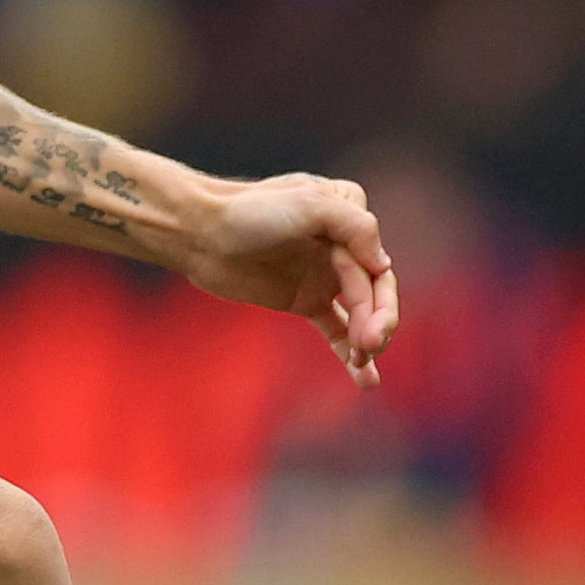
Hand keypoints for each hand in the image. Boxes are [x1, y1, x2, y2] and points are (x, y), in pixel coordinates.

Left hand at [170, 172, 398, 386]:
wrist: (200, 233)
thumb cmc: (251, 211)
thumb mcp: (309, 203)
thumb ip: (354, 225)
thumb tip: (384, 265)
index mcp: (350, 216)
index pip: (375, 263)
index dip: (373, 290)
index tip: (356, 303)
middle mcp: (342, 246)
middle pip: (375, 292)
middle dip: (378, 320)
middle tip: (369, 345)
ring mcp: (323, 275)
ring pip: (361, 314)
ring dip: (369, 340)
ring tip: (363, 364)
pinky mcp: (303, 301)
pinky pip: (337, 330)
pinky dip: (351, 354)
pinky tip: (366, 380)